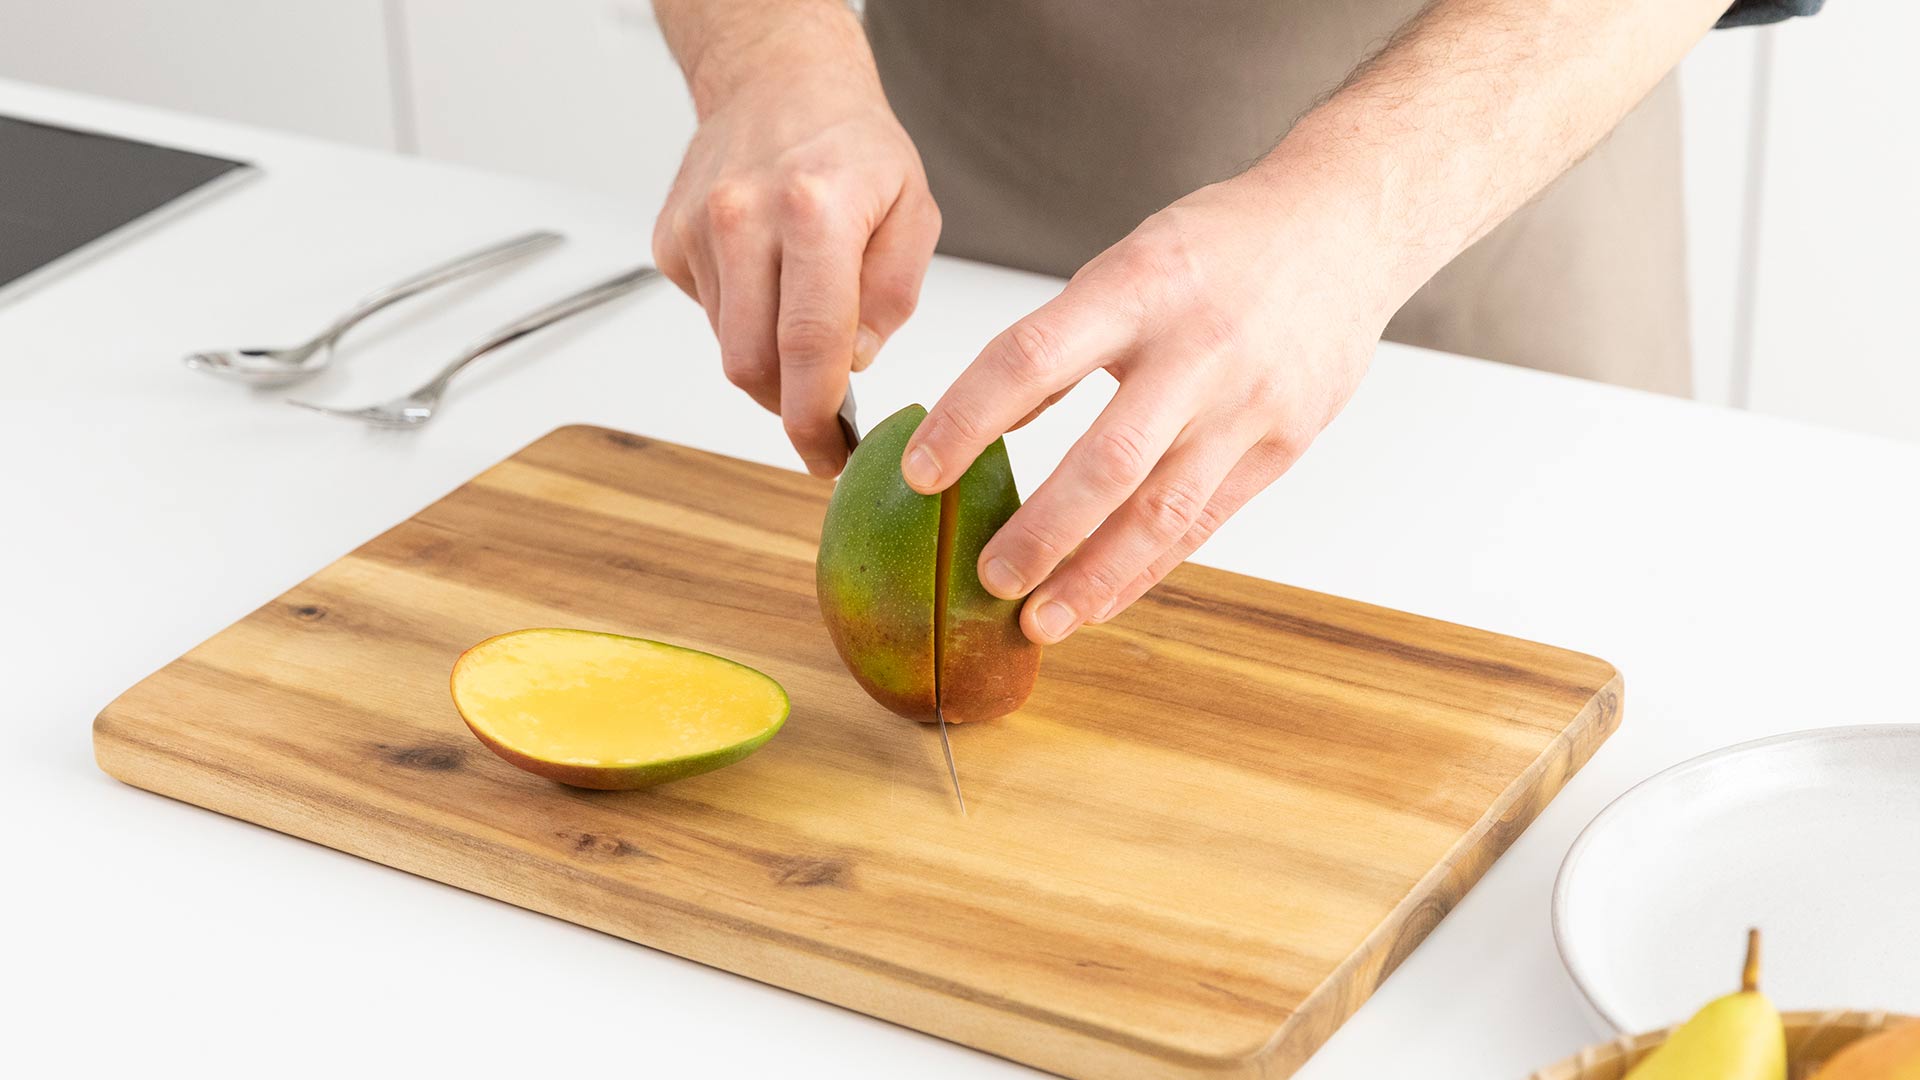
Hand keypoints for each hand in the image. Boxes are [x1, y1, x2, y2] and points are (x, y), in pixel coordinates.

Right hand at [652, 25, 939, 477]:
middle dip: (788, 410)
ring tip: (804, 326)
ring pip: (727, 347)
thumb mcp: (912, 210)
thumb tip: (856, 361)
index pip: (809, 344)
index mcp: (815, 212)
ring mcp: (698, 230)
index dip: (817, 418)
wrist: (776, 79)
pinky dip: (742, 321)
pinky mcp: (669, 241)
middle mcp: (745, 218)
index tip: (830, 455)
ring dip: (769, 362)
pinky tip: (767, 282)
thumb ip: (893, 294)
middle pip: (751, 364)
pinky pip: (709, 315)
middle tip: (823, 424)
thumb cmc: (851, 144)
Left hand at [899, 173, 1395, 643]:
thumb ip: (1064, 339)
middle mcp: (1196, 348)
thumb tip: (984, 423)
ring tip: (1040, 621)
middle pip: (1107, 459)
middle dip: (1042, 531)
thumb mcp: (1131, 262)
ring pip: (1163, 509)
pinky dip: (1147, 569)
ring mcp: (1247, 402)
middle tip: (986, 579)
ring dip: (1095, 576)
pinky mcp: (1283, 442)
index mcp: (1138, 285)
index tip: (918, 475)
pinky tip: (1100, 600)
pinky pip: (1204, 522)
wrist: (1346, 225)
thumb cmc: (1219, 245)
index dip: (966, 421)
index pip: (1031, 358)